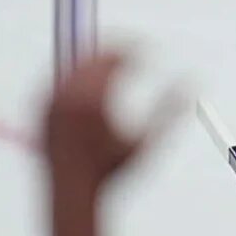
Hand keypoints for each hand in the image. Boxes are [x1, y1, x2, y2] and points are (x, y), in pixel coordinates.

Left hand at [42, 53, 174, 189]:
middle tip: (132, 51)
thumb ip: (170, 109)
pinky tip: (91, 79)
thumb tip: (194, 82)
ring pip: (76, 63)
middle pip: (93, 54)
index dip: (134, 48)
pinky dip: (78, 72)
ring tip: (115, 63)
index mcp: (94, 97)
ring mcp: (51, 98)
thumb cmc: (110, 168)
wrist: (73, 187)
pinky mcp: (41, 104)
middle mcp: (69, 93)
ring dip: (97, 59)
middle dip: (115, 49)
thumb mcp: (148, 140)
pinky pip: (61, 76)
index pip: (115, 56)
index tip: (147, 48)